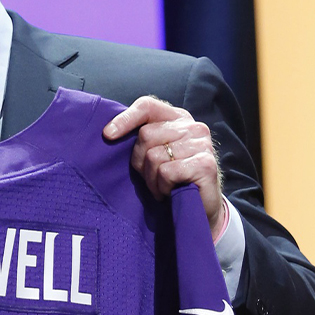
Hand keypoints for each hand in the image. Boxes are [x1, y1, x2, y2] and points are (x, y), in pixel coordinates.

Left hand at [103, 96, 225, 239]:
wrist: (200, 208)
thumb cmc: (172, 178)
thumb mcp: (155, 153)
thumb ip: (142, 139)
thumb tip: (109, 133)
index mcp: (178, 118)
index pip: (147, 106)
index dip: (125, 119)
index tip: (108, 135)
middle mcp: (193, 127)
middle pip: (146, 135)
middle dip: (140, 161)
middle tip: (151, 176)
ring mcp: (202, 144)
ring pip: (154, 157)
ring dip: (152, 179)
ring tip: (162, 186)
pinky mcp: (205, 164)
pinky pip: (166, 172)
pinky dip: (163, 187)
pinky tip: (172, 191)